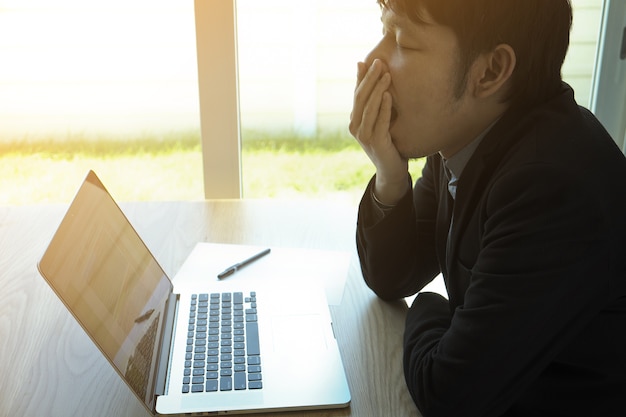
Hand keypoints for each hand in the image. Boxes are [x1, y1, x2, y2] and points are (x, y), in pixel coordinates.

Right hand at [349, 59, 408, 204]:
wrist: (391, 170)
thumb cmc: (387, 143)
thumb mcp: (378, 122)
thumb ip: (376, 106)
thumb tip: (375, 83)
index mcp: (354, 121)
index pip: (356, 94)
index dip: (361, 78)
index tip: (367, 61)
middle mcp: (355, 127)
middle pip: (361, 98)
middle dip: (370, 79)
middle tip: (379, 62)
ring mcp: (364, 136)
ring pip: (369, 108)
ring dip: (378, 89)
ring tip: (386, 74)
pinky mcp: (376, 142)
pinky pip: (380, 121)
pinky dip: (384, 108)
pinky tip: (389, 95)